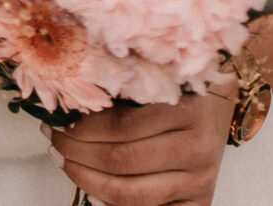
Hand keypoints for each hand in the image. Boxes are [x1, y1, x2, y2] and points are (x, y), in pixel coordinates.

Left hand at [48, 90, 233, 205]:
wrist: (219, 103)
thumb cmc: (180, 88)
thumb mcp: (156, 80)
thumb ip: (120, 91)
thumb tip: (66, 107)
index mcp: (189, 110)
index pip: (120, 127)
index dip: (79, 129)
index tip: (55, 121)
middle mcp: (198, 147)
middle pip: (120, 161)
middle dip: (76, 153)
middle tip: (53, 141)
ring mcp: (200, 178)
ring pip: (129, 192)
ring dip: (86, 179)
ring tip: (64, 162)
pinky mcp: (199, 201)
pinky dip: (110, 204)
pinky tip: (92, 191)